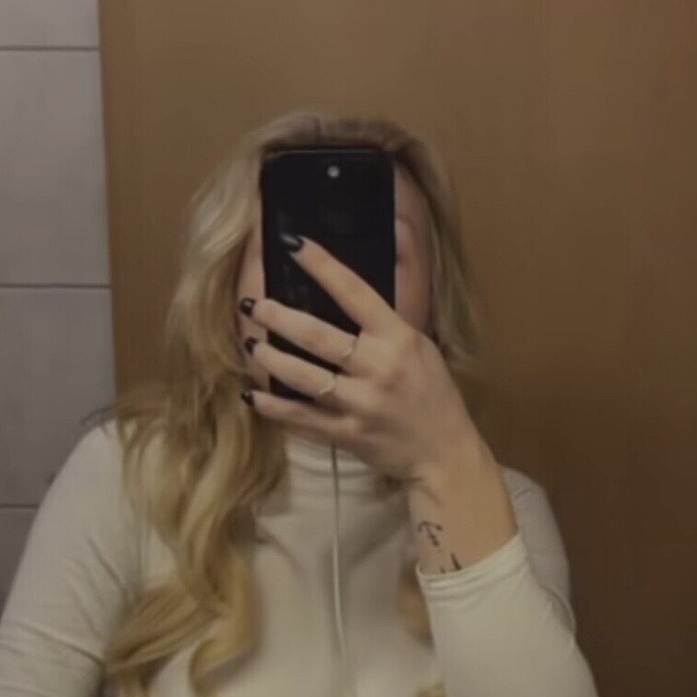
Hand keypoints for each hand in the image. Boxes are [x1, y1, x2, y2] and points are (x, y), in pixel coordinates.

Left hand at [239, 233, 479, 481]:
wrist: (445, 452)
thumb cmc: (434, 395)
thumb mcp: (420, 347)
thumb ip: (385, 324)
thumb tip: (348, 291)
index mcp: (398, 339)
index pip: (354, 292)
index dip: (322, 266)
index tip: (293, 244)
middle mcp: (378, 368)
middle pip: (318, 336)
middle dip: (279, 317)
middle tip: (254, 305)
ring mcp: (361, 404)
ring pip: (304, 377)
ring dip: (271, 359)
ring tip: (251, 345)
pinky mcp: (348, 435)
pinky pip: (302, 418)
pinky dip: (273, 407)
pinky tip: (253, 395)